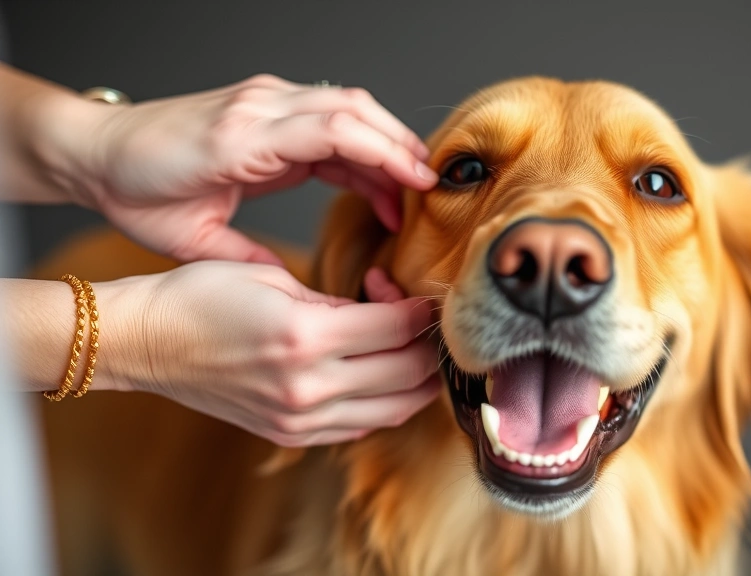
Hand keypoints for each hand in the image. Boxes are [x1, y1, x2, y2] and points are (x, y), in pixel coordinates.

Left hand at [70, 74, 436, 262]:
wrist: (98, 148)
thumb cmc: (138, 193)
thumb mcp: (189, 241)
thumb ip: (246, 258)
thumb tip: (298, 293)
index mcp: (242, 137)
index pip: (337, 130)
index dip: (386, 155)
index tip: (419, 187)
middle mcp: (259, 107)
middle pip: (354, 108)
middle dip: (399, 147)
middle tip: (428, 191)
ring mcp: (263, 99)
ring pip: (348, 105)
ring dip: (385, 143)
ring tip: (408, 191)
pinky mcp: (266, 105)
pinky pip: (328, 116)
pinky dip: (359, 146)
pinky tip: (372, 182)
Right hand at [103, 263, 440, 445]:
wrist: (146, 343)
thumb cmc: (200, 298)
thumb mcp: (277, 280)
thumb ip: (340, 302)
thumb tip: (388, 311)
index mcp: (306, 338)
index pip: (398, 330)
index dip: (420, 309)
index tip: (421, 294)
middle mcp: (308, 387)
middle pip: (409, 374)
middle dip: (428, 344)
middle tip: (416, 318)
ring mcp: (301, 419)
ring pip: (396, 408)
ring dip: (416, 378)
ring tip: (406, 346)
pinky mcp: (292, 435)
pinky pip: (362, 426)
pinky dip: (384, 400)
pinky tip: (373, 371)